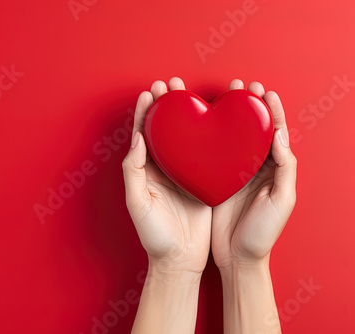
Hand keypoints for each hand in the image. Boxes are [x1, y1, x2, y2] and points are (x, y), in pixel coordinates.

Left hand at [122, 77, 211, 274]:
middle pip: (166, 129)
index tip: (151, 90)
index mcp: (146, 171)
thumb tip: (138, 138)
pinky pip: (208, 154)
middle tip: (173, 83)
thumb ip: (133, 171)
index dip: (145, 111)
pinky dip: (212, 136)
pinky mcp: (205, 182)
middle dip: (168, 104)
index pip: (143, 133)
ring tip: (198, 93)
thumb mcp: (138, 204)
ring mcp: (186, 174)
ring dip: (192, 114)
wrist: (180, 260)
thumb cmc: (155, 236)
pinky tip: (220, 122)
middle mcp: (166, 169)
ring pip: (188, 137)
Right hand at [212, 79, 297, 269]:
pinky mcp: (212, 180)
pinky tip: (198, 124)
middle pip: (249, 129)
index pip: (274, 132)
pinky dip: (205, 137)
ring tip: (218, 95)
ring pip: (228, 137)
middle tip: (239, 86)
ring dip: (224, 115)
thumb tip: (280, 135)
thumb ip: (285, 168)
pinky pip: (209, 154)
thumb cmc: (262, 233)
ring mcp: (231, 173)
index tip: (263, 91)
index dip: (270, 110)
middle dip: (246, 105)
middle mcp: (252, 167)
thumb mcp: (282, 201)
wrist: (236, 257)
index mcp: (273, 169)